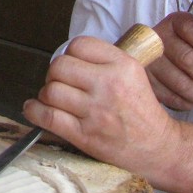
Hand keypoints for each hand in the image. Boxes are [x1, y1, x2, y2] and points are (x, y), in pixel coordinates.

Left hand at [22, 36, 179, 177]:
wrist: (157, 147)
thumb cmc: (141, 109)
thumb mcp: (133, 72)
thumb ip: (103, 59)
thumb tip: (68, 55)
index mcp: (122, 65)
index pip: (79, 45)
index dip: (70, 54)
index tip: (72, 65)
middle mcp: (109, 85)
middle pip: (59, 66)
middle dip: (54, 74)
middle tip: (61, 83)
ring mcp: (96, 111)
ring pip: (51, 91)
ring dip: (46, 94)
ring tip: (55, 99)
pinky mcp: (85, 136)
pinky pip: (48, 117)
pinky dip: (34, 111)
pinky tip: (36, 109)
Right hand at [147, 12, 192, 110]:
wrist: (161, 57)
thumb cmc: (191, 47)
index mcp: (175, 23)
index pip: (190, 29)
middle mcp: (158, 38)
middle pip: (186, 58)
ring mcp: (148, 60)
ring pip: (179, 82)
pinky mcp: (146, 81)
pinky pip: (169, 97)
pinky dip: (186, 102)